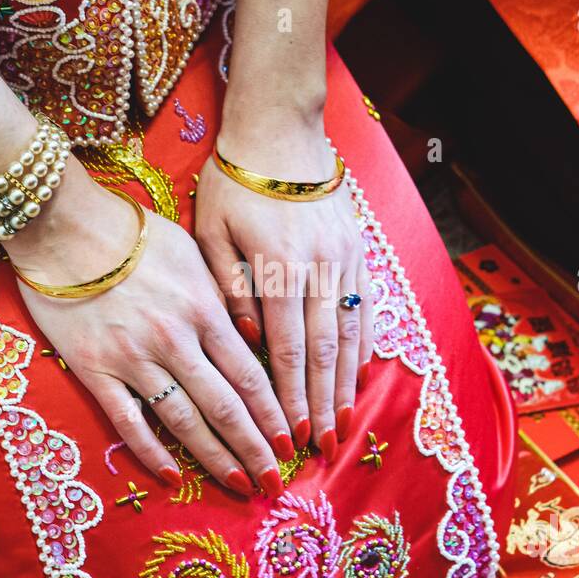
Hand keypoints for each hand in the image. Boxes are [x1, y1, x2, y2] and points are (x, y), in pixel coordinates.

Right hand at [9, 175, 294, 496]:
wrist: (65, 225)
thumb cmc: (133, 232)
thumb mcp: (193, 254)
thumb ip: (220, 297)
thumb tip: (249, 333)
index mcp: (204, 310)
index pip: (250, 374)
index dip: (274, 413)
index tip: (294, 441)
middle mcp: (175, 340)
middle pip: (225, 406)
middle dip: (255, 448)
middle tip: (275, 482)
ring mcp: (134, 358)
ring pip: (184, 420)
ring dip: (215, 458)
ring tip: (239, 485)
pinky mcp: (95, 369)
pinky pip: (127, 420)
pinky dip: (150, 451)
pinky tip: (170, 475)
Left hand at [194, 116, 372, 461]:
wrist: (280, 130)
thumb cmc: (234, 182)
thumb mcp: (211, 231)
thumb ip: (229, 289)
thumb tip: (249, 340)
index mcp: (275, 267)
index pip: (284, 348)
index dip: (288, 396)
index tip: (289, 434)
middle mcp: (317, 269)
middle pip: (322, 351)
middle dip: (320, 404)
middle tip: (321, 447)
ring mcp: (345, 260)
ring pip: (349, 333)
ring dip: (346, 384)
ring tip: (343, 423)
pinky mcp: (359, 250)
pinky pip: (367, 307)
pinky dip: (364, 345)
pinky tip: (360, 375)